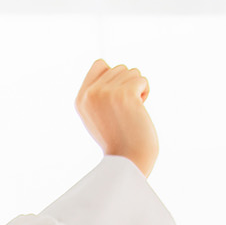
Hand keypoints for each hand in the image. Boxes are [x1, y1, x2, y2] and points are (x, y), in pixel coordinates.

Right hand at [75, 59, 158, 177]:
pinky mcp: (124, 94)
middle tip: (124, 111)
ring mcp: (106, 93)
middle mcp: (90, 94)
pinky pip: (142, 80)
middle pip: (118, 68)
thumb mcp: (98, 115)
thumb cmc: (117, 140)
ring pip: (132, 72)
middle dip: (127, 85)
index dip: (113, 77)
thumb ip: (99, 92)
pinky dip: (145, 93)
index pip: (100, 64)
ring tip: (131, 111)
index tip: (115, 99)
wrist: (128, 160)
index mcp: (80, 99)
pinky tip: (139, 111)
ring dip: (137, 89)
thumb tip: (107, 67)